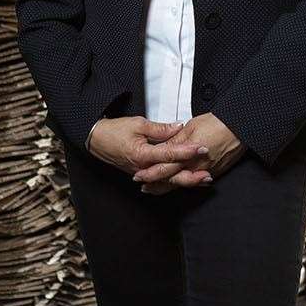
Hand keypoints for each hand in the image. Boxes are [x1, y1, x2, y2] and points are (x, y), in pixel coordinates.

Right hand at [86, 116, 207, 176]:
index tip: (201, 147)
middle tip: (208, 174)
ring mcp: (143, 174)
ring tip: (203, 180)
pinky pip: (161, 181)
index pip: (169, 154)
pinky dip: (175, 181)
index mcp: (142, 155)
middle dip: (191, 176)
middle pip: (171, 176)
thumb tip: (179, 127)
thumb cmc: (114, 131)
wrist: (97, 141)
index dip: (187, 151)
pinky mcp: (143, 175)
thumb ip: (160, 128)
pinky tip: (187, 181)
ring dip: (186, 181)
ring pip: (168, 182)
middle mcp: (143, 169)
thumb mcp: (138, 124)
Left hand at [136, 113, 244, 194]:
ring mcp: (206, 171)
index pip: (164, 166)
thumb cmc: (218, 124)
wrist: (240, 128)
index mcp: (187, 153)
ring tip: (155, 188)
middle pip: (172, 179)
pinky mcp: (215, 172)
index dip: (150, 172)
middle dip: (156, 184)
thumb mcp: (191, 127)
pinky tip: (179, 184)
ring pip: (183, 183)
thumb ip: (175, 139)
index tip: (139, 175)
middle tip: (143, 186)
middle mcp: (196, 165)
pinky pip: (196, 182)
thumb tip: (162, 147)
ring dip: (168, 186)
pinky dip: (185, 184)